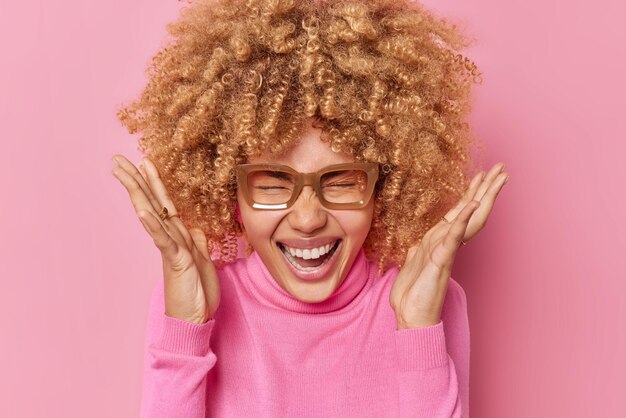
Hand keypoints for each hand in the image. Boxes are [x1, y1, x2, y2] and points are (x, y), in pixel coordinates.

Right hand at [111, 154, 219, 323]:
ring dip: (139, 192)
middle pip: (151, 202)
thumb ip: (197, 243)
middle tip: (118, 159)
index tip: (145, 162)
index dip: (155, 182)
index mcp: (178, 236)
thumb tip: (195, 228)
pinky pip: (163, 240)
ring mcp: (171, 248)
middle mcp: (170, 238)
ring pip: (153, 214)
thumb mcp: (203, 261)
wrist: (194, 320)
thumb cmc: (197, 293)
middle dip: (136, 179)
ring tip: (124, 173)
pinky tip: (142, 211)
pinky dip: (153, 225)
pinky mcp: (175, 260)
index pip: (163, 203)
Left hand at [389, 162, 508, 328]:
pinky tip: (470, 206)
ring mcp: (447, 251)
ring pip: (469, 219)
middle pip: (471, 210)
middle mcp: (448, 243)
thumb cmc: (413, 293)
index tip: (481, 175)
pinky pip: (452, 238)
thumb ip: (419, 251)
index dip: (471, 193)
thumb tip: (417, 244)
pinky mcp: (441, 261)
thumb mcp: (413, 265)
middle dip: (486, 188)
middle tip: (501, 168)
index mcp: (441, 241)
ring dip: (482, 197)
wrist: (412, 317)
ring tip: (497, 179)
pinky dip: (461, 221)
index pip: (460, 212)